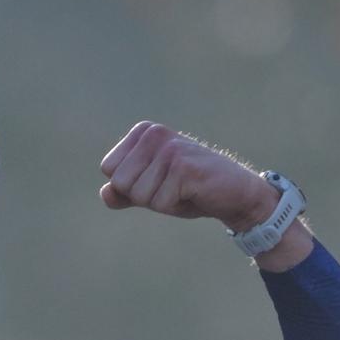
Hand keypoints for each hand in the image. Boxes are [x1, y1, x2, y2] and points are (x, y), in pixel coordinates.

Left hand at [98, 122, 277, 229]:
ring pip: (139, 196)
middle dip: (144, 196)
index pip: (109, 170)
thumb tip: (105, 193)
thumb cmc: (190, 191)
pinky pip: (160, 203)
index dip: (131, 187)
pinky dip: (176, 207)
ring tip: (183, 189)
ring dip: (162, 202)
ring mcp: (170, 149)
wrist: (234, 194)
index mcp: (144, 132)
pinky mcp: (183, 167)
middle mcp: (154, 134)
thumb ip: (124, 192)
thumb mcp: (151, 191)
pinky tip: (193, 193)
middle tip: (172, 187)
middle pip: (120, 183)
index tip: (158, 181)